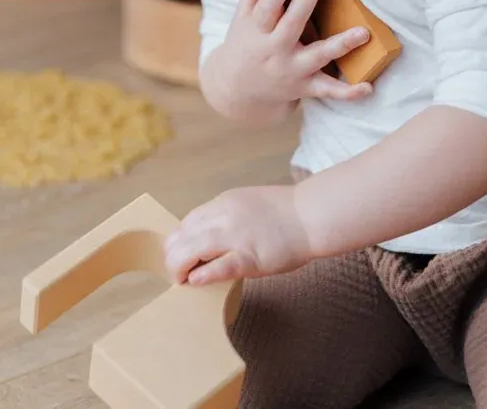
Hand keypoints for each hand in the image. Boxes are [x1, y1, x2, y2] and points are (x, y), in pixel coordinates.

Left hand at [164, 185, 314, 285]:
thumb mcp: (247, 204)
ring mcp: (237, 235)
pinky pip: (221, 265)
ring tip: (179, 280)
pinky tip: (194, 282)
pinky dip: (204, 273)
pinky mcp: (251, 255)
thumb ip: (226, 217)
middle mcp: (225, 216)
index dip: (178, 240)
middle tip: (175, 272)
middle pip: (184, 234)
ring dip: (180, 265)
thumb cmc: (286, 213)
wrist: (312, 215)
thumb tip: (209, 237)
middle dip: (173, 255)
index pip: (188, 221)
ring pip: (194, 248)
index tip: (178, 254)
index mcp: (224, 203)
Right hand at [211, 0, 373, 106]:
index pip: (266, 6)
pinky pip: (328, 90)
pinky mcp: (306, 86)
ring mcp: (293, 70)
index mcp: (257, 32)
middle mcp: (275, 51)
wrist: (238, 91)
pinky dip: (348, 92)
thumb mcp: (240, 21)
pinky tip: (368, 87)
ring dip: (341, 45)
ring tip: (363, 33)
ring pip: (318, 56)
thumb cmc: (244, 47)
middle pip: (292, 24)